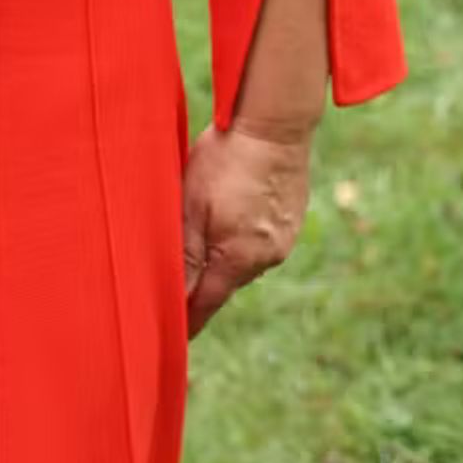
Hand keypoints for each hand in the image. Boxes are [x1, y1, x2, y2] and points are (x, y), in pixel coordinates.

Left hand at [181, 117, 312, 339]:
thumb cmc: (224, 160)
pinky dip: (240, 236)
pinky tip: (230, 212)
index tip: (172, 337)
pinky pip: (259, 241)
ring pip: (242, 261)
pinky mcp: (290, 221)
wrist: (275, 125)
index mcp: (238, 259)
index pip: (207, 304)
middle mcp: (265, 258)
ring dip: (222, 256)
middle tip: (176, 281)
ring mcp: (283, 240)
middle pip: (225, 284)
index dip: (187, 320)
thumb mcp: (191, 206)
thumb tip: (176, 298)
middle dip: (203, 284)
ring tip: (203, 233)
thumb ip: (185, 255)